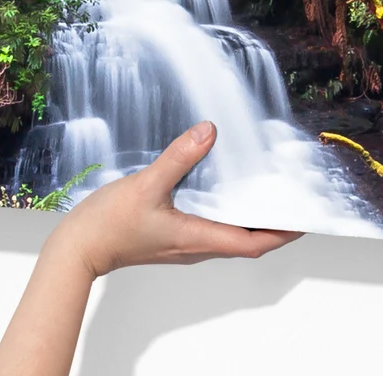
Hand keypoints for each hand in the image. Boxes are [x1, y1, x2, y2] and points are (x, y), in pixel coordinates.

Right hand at [46, 121, 301, 278]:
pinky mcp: (169, 236)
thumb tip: (209, 133)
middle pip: (245, 241)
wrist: (78, 248)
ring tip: (262, 194)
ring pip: (227, 235)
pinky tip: (217, 191)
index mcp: (197, 238)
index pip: (252, 243)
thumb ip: (179, 157)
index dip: (282, 233)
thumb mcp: (147, 185)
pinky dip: (223, 213)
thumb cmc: (109, 225)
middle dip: (271, 225)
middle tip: (289, 202)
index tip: (303, 219)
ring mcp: (181, 243)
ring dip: (248, 219)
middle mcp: (194, 246)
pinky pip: (208, 228)